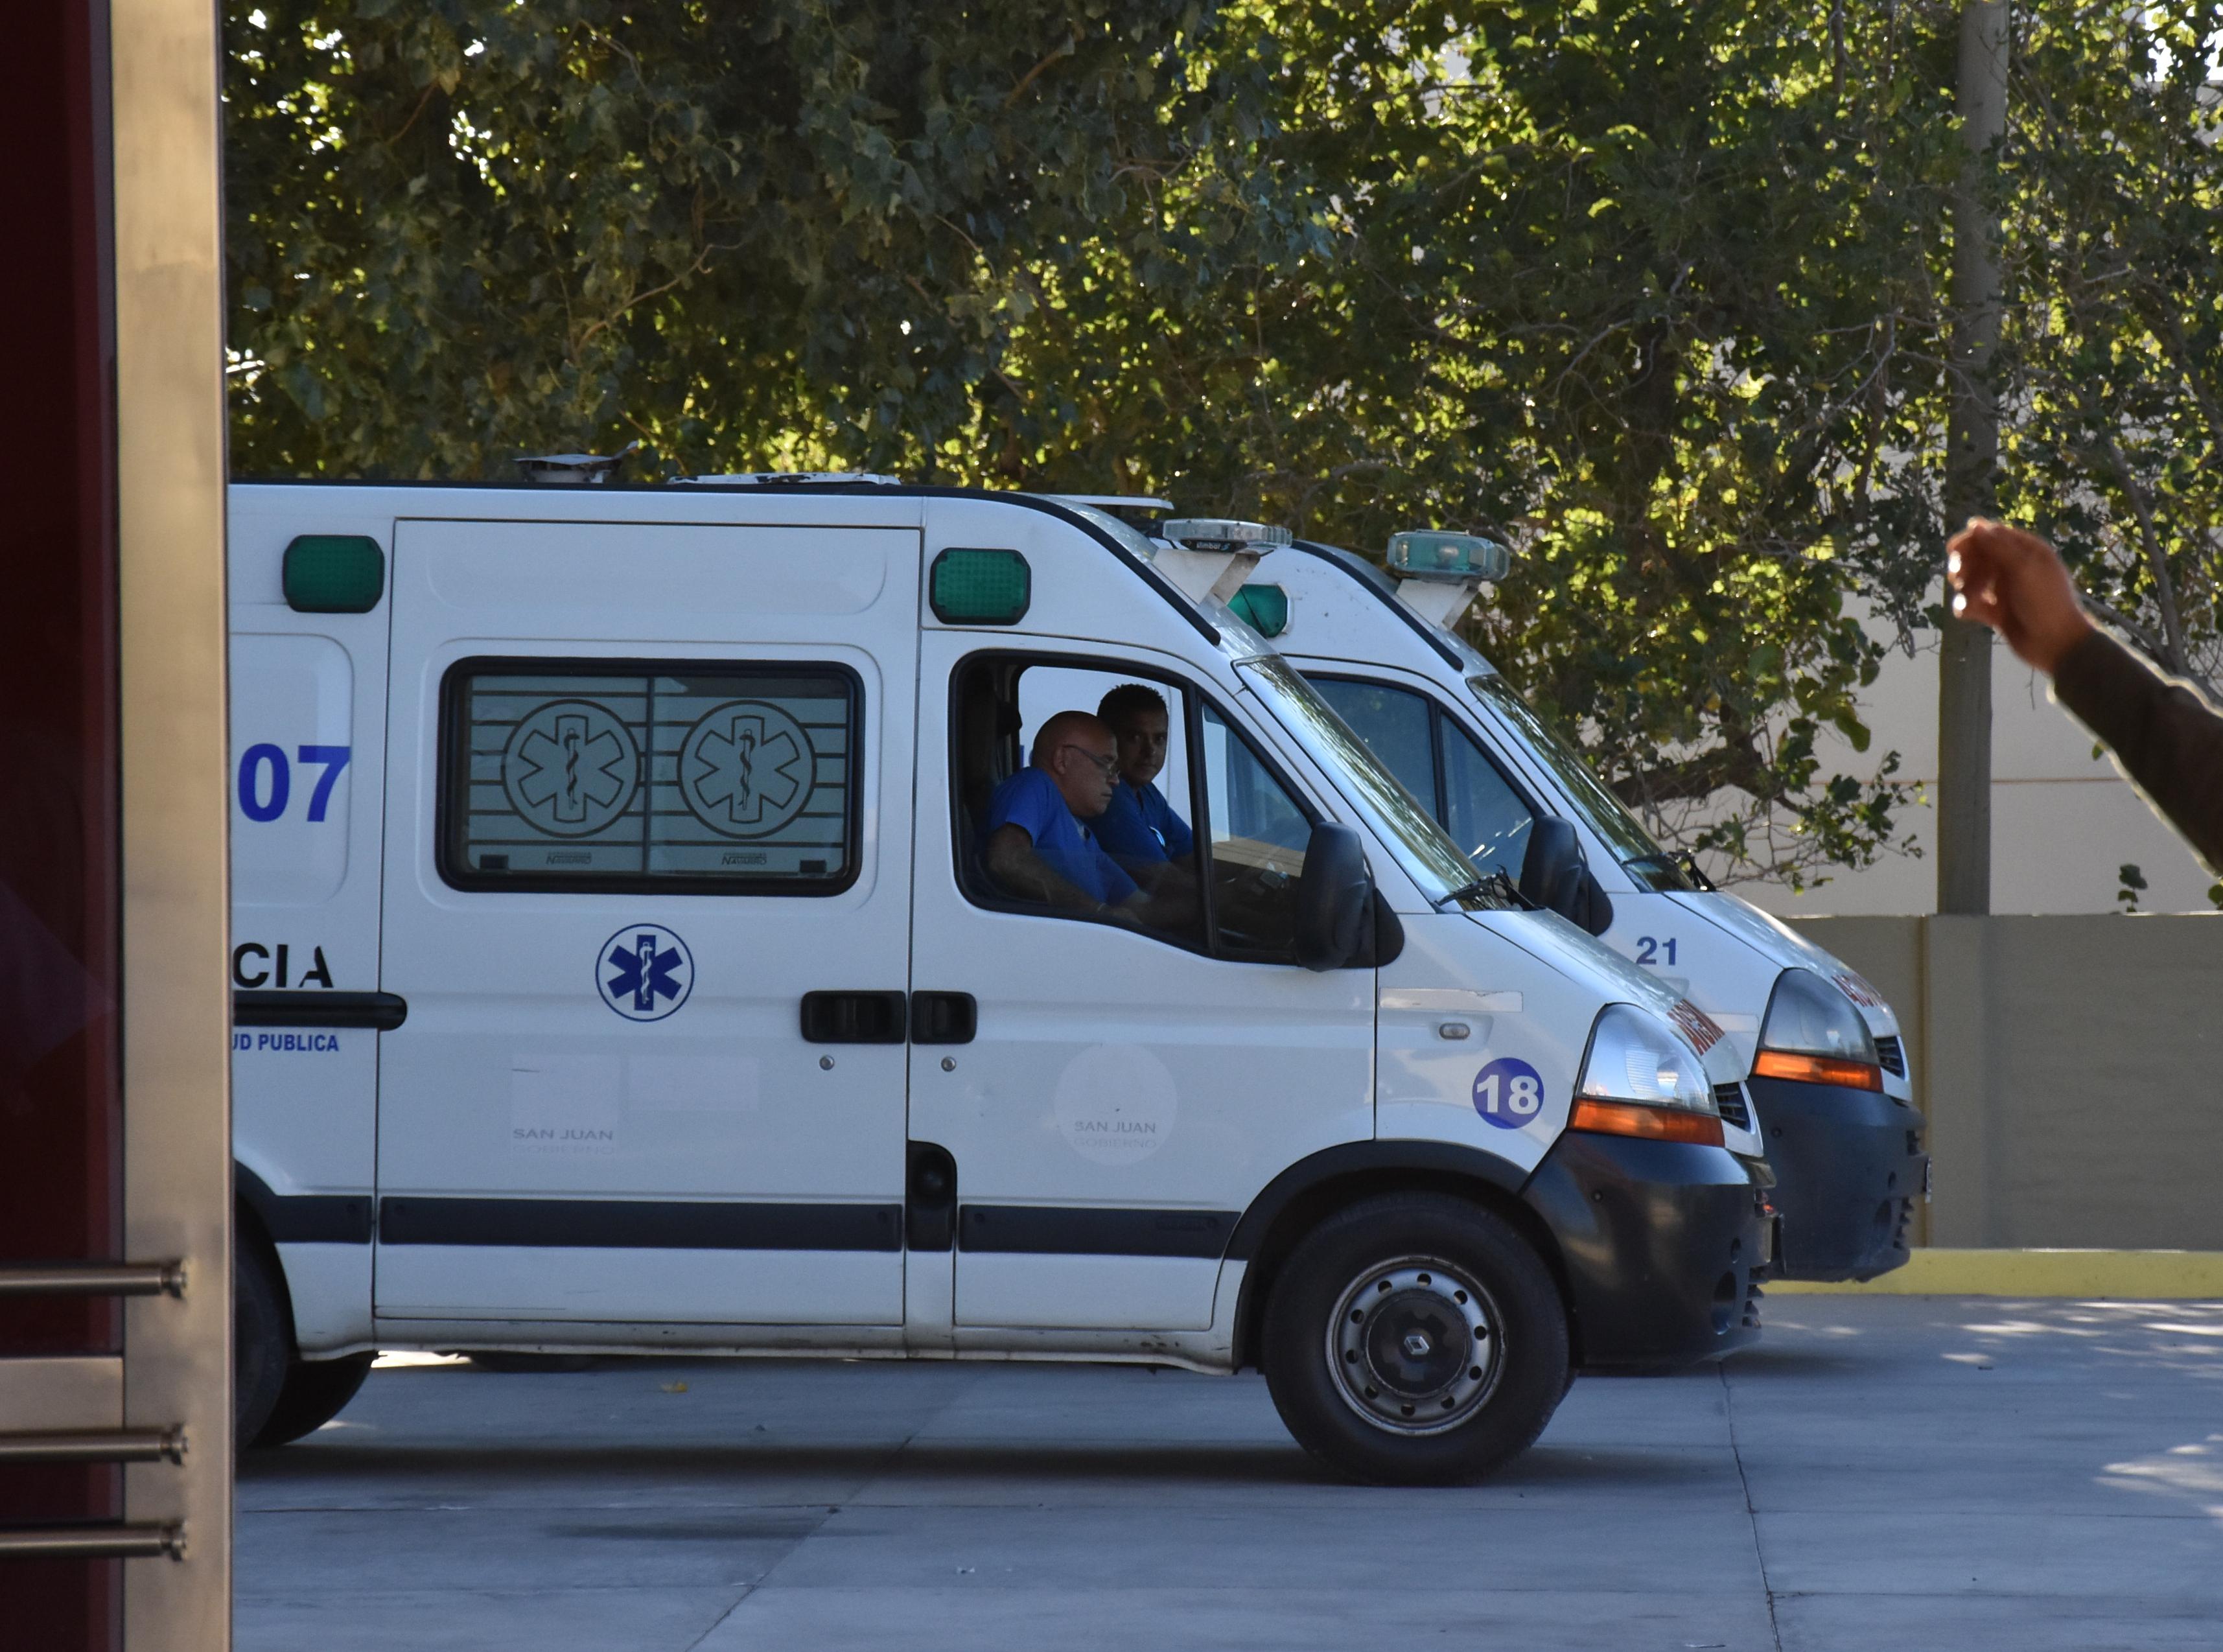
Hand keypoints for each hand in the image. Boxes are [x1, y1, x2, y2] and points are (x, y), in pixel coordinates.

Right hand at [1946, 518, 2094, 675]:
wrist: (2055, 643)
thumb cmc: (2045, 601)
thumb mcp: (2024, 569)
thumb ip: (1998, 546)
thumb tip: (1974, 523)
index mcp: (2025, 551)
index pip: (1990, 535)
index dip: (1970, 540)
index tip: (1953, 551)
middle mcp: (2012, 567)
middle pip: (1975, 556)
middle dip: (1964, 566)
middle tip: (1959, 578)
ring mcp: (2002, 589)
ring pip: (1969, 580)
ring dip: (1965, 589)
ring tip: (1972, 601)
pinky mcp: (1993, 611)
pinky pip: (1970, 603)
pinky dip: (1967, 607)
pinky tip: (1972, 614)